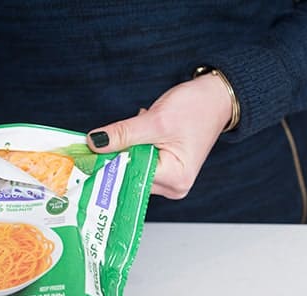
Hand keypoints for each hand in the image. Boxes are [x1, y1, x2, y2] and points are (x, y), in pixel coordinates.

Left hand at [87, 73, 232, 198]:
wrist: (216, 98)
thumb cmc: (196, 108)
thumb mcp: (155, 120)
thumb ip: (123, 134)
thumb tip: (93, 143)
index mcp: (175, 179)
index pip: (130, 175)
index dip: (110, 161)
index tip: (90, 150)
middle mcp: (173, 186)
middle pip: (130, 174)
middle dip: (122, 151)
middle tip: (124, 130)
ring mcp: (170, 180)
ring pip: (133, 166)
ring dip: (130, 146)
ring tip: (147, 127)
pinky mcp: (166, 170)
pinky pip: (141, 161)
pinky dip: (137, 145)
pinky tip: (148, 130)